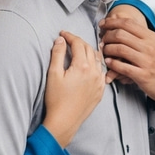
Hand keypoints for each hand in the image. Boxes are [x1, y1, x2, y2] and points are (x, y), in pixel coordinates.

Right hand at [42, 31, 105, 147]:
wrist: (65, 121)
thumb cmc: (56, 99)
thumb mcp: (53, 74)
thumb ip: (57, 54)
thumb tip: (60, 40)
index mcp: (82, 66)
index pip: (78, 44)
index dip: (69, 36)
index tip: (62, 33)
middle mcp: (94, 72)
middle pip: (89, 49)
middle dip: (79, 41)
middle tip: (69, 39)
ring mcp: (99, 82)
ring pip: (98, 59)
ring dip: (89, 51)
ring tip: (80, 48)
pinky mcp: (100, 91)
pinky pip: (101, 71)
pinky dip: (96, 63)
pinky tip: (90, 64)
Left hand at [98, 14, 154, 106]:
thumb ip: (142, 37)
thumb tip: (122, 27)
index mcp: (152, 38)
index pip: (128, 23)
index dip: (112, 22)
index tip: (103, 24)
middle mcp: (150, 47)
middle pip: (121, 34)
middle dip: (107, 36)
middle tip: (102, 40)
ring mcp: (146, 61)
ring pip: (119, 49)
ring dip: (107, 49)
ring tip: (105, 51)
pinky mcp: (142, 75)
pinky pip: (122, 67)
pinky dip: (112, 64)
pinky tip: (109, 63)